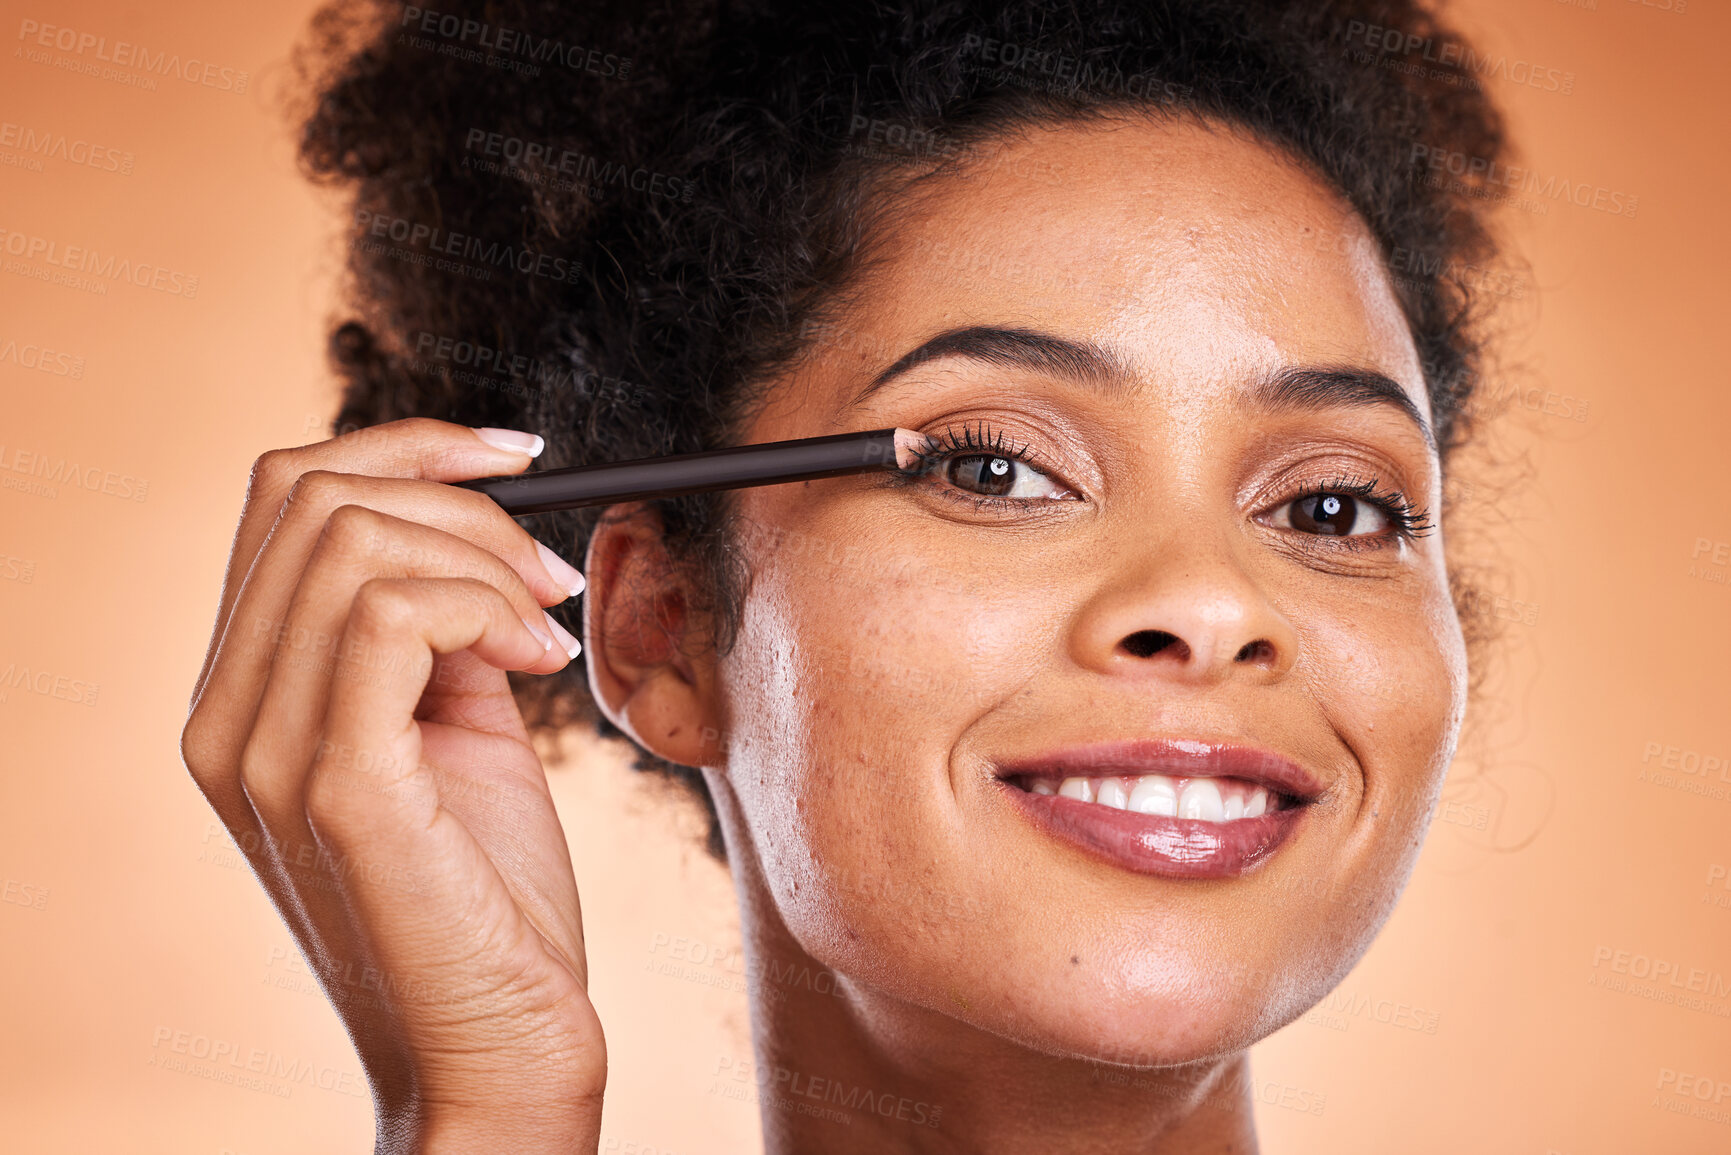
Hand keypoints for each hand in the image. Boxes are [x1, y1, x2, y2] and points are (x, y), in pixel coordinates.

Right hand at [181, 418, 604, 1152]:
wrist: (500, 1051)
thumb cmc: (490, 900)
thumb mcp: (457, 734)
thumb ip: (438, 635)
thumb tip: (476, 535)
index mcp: (246, 695)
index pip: (283, 496)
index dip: (409, 446)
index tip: (521, 460)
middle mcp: (225, 716)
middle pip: (311, 494)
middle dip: (461, 499)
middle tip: (549, 576)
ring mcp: (264, 753)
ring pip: (350, 539)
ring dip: (484, 556)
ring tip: (547, 629)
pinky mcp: (335, 787)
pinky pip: (384, 614)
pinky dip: (482, 606)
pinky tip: (538, 663)